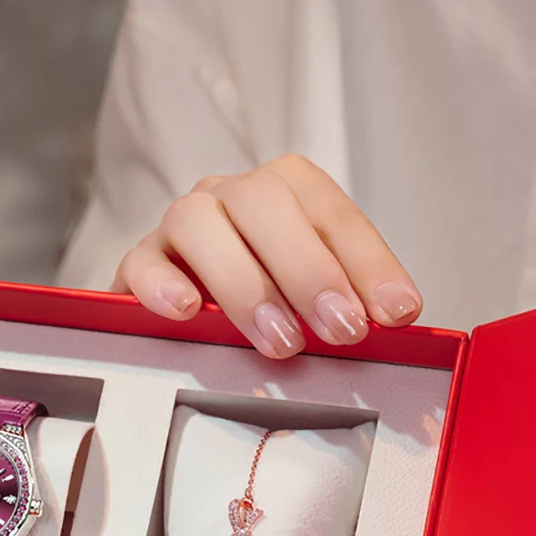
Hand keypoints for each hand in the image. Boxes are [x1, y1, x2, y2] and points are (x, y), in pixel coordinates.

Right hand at [112, 154, 421, 358]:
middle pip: (265, 202)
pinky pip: (141, 261)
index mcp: (285, 193)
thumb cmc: (259, 305)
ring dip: (244, 284)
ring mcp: (179, 225)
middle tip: (341, 330)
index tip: (396, 313)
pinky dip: (162, 284)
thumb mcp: (307, 302)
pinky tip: (188, 312)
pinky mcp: (139, 263)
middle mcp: (231, 197)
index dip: (368, 261)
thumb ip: (341, 306)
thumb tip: (389, 329)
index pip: (331, 212)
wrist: (178, 308)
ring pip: (199, 223)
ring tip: (279, 342)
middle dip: (310, 270)